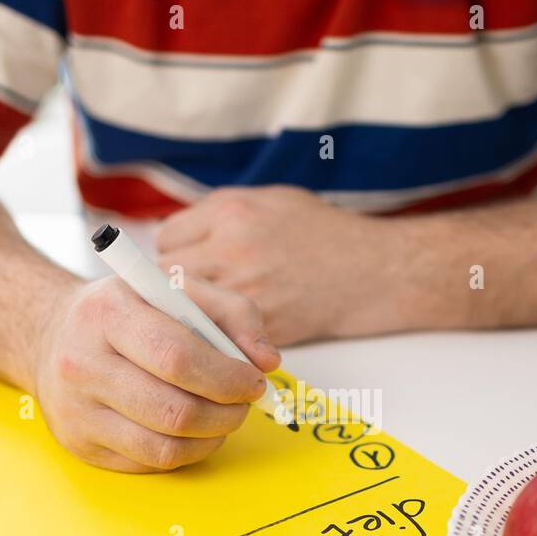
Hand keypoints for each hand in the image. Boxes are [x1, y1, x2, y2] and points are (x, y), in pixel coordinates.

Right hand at [31, 277, 280, 471]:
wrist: (50, 335)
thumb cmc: (129, 310)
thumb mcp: (179, 290)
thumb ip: (234, 314)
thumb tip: (267, 362)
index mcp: (108, 313)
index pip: (177, 357)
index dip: (227, 377)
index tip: (254, 381)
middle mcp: (82, 363)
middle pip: (174, 410)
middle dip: (227, 413)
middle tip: (244, 403)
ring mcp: (75, 410)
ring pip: (165, 446)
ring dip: (212, 437)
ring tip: (224, 416)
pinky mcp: (79, 445)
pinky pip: (150, 463)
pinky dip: (186, 451)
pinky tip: (193, 429)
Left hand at [156, 186, 439, 343]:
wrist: (371, 272)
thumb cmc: (320, 232)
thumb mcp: (268, 200)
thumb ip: (217, 214)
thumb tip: (174, 238)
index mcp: (231, 213)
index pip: (165, 240)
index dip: (171, 253)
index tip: (182, 263)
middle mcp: (232, 250)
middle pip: (167, 278)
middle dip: (172, 288)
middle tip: (186, 294)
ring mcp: (246, 292)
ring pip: (188, 312)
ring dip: (192, 315)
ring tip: (207, 312)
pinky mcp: (260, 327)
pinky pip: (218, 335)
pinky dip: (218, 334)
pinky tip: (232, 327)